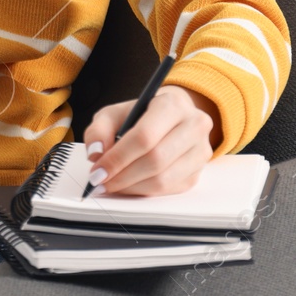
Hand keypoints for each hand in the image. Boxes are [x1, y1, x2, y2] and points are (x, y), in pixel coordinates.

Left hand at [81, 85, 219, 196]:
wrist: (170, 119)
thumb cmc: (140, 116)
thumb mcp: (114, 114)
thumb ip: (98, 130)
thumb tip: (95, 154)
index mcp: (172, 104)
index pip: (144, 136)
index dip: (118, 157)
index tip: (97, 171)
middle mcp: (194, 126)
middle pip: (155, 160)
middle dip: (123, 175)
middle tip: (100, 182)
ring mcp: (200, 151)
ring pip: (163, 179)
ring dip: (132, 187)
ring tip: (111, 185)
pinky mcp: (198, 173)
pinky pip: (168, 189)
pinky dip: (143, 191)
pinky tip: (128, 186)